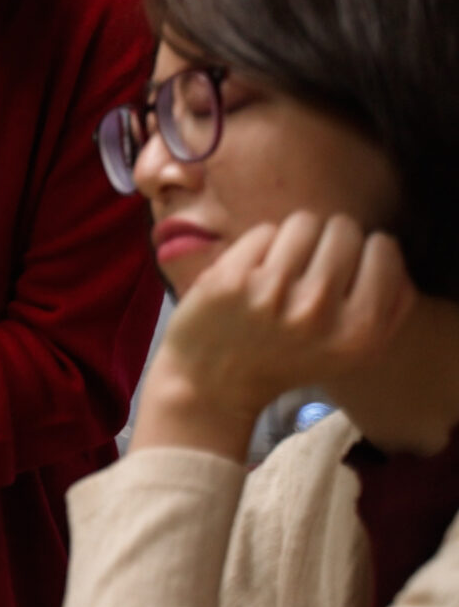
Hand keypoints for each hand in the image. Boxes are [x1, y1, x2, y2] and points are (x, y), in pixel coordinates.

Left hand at [134, 212, 413, 459]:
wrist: (214, 383)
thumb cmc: (289, 360)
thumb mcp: (355, 351)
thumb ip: (391, 304)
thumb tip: (391, 251)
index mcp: (359, 331)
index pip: (384, 250)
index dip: (369, 250)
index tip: (352, 263)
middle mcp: (318, 309)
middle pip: (343, 229)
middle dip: (332, 239)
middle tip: (314, 264)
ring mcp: (272, 291)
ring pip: (304, 222)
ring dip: (297, 237)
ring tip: (287, 264)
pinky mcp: (231, 277)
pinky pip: (265, 230)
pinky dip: (262, 245)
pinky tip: (256, 271)